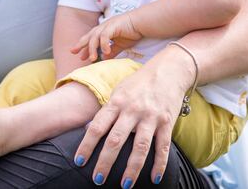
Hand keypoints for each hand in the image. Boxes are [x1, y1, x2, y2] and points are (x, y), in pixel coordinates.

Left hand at [71, 13, 141, 61]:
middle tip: (73, 52)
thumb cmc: (132, 32)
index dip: (85, 48)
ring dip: (92, 48)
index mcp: (104, 31)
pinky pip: (105, 35)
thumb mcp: (120, 45)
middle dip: (81, 44)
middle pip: (89, 36)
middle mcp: (103, 27)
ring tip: (92, 59)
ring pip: (95, 37)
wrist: (141, 23)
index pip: (91, 40)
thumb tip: (105, 58)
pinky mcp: (113, 25)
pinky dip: (103, 43)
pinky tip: (105, 52)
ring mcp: (107, 26)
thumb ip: (112, 51)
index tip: (80, 57)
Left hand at [72, 46, 194, 186]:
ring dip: (132, 168)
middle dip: (105, 162)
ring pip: (140, 147)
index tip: (79, 161)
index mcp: (116, 102)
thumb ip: (107, 111)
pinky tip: (154, 178)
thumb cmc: (138, 84)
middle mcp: (132, 110)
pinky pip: (163, 147)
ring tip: (124, 184)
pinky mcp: (167, 122)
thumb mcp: (118, 91)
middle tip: (97, 179)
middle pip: (116, 140)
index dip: (87, 145)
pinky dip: (159, 164)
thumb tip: (90, 130)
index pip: (97, 127)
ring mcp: (150, 117)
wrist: (168, 70)